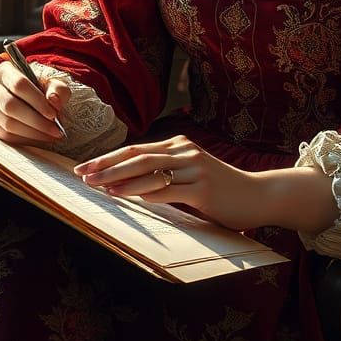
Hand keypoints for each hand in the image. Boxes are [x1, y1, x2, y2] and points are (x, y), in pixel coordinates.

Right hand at [0, 62, 70, 146]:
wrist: (19, 96)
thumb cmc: (36, 88)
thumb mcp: (49, 82)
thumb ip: (57, 89)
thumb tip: (54, 101)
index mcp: (4, 72)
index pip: (19, 85)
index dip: (37, 101)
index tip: (53, 114)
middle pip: (11, 107)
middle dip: (37, 121)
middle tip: (55, 130)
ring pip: (8, 124)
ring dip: (32, 133)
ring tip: (51, 136)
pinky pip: (5, 137)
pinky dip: (24, 140)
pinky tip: (39, 139)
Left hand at [74, 135, 266, 230]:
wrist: (258, 195)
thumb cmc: (222, 189)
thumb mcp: (192, 174)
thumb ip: (166, 173)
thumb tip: (131, 182)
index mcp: (179, 145)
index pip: (136, 149)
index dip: (109, 158)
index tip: (85, 166)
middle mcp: (185, 151)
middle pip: (137, 155)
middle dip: (106, 165)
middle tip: (82, 173)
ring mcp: (194, 168)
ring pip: (148, 170)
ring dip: (118, 179)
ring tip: (96, 185)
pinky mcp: (202, 189)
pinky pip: (166, 189)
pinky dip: (143, 192)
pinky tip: (126, 195)